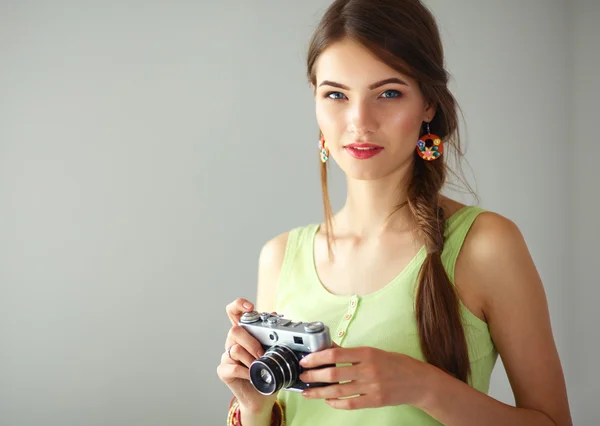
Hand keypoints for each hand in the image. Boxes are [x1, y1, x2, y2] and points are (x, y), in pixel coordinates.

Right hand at [216, 298, 278, 412]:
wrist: (262, 396)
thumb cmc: (268, 371)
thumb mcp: (274, 350)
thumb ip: (272, 333)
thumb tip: (276, 315)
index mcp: (244, 333)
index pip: (234, 311)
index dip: (239, 305)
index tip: (250, 307)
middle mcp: (233, 342)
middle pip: (234, 330)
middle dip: (251, 342)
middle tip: (261, 354)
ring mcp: (227, 356)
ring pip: (235, 349)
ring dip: (250, 360)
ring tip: (259, 368)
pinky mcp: (223, 371)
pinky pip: (232, 367)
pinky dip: (246, 372)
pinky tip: (253, 376)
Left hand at [298, 343, 433, 409]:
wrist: (419, 381)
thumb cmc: (396, 364)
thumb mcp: (374, 352)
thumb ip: (351, 353)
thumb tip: (329, 348)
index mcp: (366, 353)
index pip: (335, 354)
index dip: (317, 358)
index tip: (305, 360)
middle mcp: (368, 369)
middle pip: (333, 373)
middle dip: (314, 376)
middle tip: (302, 377)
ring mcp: (372, 386)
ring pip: (338, 391)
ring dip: (320, 392)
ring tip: (308, 392)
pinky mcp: (375, 401)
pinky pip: (351, 403)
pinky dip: (336, 403)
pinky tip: (328, 401)